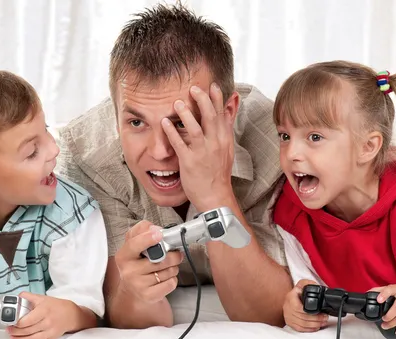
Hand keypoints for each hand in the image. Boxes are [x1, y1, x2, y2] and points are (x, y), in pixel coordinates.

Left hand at [7, 293, 83, 338]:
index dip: (17, 323)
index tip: (11, 322)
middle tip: (9, 330)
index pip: (28, 320)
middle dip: (15, 332)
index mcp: (44, 311)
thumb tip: (16, 297)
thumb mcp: (42, 298)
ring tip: (12, 338)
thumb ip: (28, 297)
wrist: (70, 314)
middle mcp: (47, 322)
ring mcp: (50, 332)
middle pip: (28, 331)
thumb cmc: (55, 306)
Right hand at [113, 220, 180, 303]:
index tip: (159, 234)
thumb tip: (155, 229)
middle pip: (160, 259)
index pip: (134, 245)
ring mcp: (138, 285)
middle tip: (175, 253)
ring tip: (167, 267)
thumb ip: (143, 231)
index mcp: (124, 256)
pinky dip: (172, 279)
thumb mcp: (135, 244)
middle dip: (173, 255)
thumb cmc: (137, 263)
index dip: (148, 238)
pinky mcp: (149, 296)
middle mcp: (129, 271)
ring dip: (173, 267)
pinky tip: (165, 278)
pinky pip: (171, 283)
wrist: (132, 291)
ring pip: (168, 271)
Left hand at [161, 82, 235, 210]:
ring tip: (178, 102)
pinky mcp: (190, 162)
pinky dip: (172, 132)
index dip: (217, 99)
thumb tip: (231, 106)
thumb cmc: (218, 172)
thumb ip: (226, 126)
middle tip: (193, 88)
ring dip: (186, 114)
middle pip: (210, 117)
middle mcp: (215, 144)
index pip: (222, 115)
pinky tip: (164, 122)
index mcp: (224, 140)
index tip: (211, 85)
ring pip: (195, 129)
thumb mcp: (227, 148)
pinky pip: (180, 144)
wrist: (215, 196)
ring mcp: (203, 153)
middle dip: (202, 101)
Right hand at [283, 279, 327, 331]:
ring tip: (323, 322)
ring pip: (301, 324)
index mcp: (290, 297)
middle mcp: (287, 307)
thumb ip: (309, 284)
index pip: (297, 308)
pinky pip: (299, 328)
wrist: (293, 295)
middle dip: (316, 319)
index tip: (320, 312)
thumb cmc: (300, 290)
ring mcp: (287, 315)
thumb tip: (316, 287)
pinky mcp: (289, 322)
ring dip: (314, 324)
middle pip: (301, 317)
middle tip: (325, 317)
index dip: (309, 313)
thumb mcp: (304, 283)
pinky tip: (315, 326)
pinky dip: (308, 329)